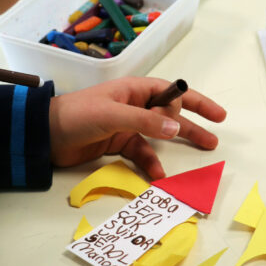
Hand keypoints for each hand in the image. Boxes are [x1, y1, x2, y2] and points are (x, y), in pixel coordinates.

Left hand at [48, 77, 226, 179]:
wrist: (46, 135)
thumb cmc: (78, 115)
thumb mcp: (112, 114)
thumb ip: (145, 121)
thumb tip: (177, 127)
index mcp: (134, 90)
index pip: (169, 91)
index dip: (189, 101)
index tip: (197, 116)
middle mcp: (134, 105)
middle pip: (171, 110)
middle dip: (195, 118)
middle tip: (218, 127)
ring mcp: (127, 125)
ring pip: (160, 133)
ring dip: (180, 141)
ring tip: (205, 149)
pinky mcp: (118, 144)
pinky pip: (142, 153)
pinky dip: (151, 163)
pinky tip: (158, 175)